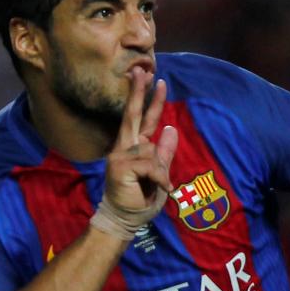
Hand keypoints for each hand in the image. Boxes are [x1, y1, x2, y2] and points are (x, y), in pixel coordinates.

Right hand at [99, 68, 178, 233]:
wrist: (126, 220)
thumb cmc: (141, 199)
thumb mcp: (160, 174)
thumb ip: (164, 152)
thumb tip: (170, 128)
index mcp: (134, 147)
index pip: (144, 119)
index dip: (150, 100)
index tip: (154, 79)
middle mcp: (124, 147)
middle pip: (133, 115)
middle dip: (138, 92)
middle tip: (141, 70)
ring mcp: (120, 155)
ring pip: (151, 150)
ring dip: (160, 172)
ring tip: (155, 187)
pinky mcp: (120, 165)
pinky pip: (150, 165)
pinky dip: (159, 179)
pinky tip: (158, 189)